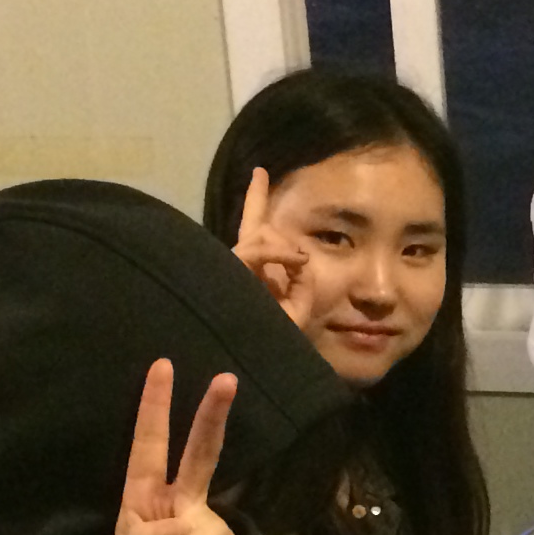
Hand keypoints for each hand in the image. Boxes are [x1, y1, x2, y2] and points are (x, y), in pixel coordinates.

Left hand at [113, 359, 239, 534]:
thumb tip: (184, 530)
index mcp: (146, 486)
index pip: (150, 439)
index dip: (154, 405)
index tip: (162, 365)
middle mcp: (180, 494)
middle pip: (202, 451)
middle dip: (211, 417)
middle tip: (226, 379)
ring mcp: (200, 520)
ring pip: (203, 525)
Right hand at [230, 166, 321, 334]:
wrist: (257, 361)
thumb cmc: (276, 343)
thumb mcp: (300, 310)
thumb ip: (303, 281)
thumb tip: (299, 255)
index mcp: (256, 274)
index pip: (254, 233)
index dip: (255, 201)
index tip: (259, 173)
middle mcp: (242, 268)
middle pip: (252, 227)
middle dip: (258, 202)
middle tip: (262, 179)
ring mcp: (234, 269)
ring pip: (257, 236)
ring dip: (282, 245)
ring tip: (299, 260)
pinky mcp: (230, 272)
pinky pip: (254, 251)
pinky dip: (278, 253)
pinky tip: (297, 259)